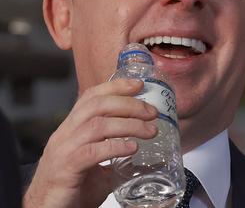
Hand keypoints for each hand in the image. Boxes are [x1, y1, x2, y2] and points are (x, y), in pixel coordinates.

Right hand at [23, 79, 158, 207]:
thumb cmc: (73, 187)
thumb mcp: (99, 165)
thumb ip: (119, 156)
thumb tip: (153, 159)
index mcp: (71, 129)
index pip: (91, 97)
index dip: (115, 87)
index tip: (139, 85)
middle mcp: (65, 135)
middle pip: (96, 106)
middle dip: (129, 104)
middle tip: (152, 113)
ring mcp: (63, 150)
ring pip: (97, 125)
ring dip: (129, 125)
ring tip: (150, 131)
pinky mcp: (66, 169)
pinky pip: (92, 152)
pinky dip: (116, 147)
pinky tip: (132, 148)